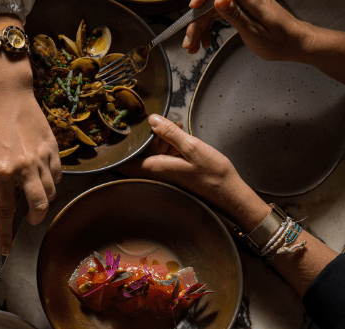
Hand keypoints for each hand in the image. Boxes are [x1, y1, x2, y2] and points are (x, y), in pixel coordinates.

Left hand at [0, 17, 61, 253]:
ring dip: (44, 198)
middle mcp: (24, 168)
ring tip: (35, 195)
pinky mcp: (53, 148)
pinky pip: (57, 174)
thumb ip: (3, 178)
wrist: (7, 94)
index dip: (5, 234)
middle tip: (30, 219)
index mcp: (2, 171)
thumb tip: (14, 197)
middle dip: (36, 218)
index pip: (5, 211)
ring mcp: (41, 158)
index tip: (4, 249)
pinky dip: (51, 180)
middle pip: (40, 206)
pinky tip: (43, 176)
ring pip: (51, 191)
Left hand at [119, 114, 268, 231]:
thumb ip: (170, 133)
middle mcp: (156, 172)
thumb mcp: (191, 147)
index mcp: (155, 167)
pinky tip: (179, 133)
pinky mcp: (174, 172)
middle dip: (143, 136)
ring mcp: (165, 173)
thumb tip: (151, 119)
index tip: (117, 133)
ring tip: (171, 124)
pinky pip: (164, 156)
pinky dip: (168, 144)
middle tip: (151, 119)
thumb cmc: (212, 173)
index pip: (124, 162)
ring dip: (158, 138)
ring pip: (152, 153)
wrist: (228, 192)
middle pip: (138, 153)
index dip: (119, 149)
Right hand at [184, 0, 311, 60]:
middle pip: (211, 3)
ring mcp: (242, 2)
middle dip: (196, 23)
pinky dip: (209, 27)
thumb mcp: (254, 31)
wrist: (295, 43)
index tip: (192, 9)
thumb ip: (235, 15)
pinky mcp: (241, 8)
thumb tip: (219, 0)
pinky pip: (218, 14)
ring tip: (194, 46)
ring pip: (211, 10)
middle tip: (190, 42)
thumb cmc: (280, 40)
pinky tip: (206, 40)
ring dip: (200, 28)